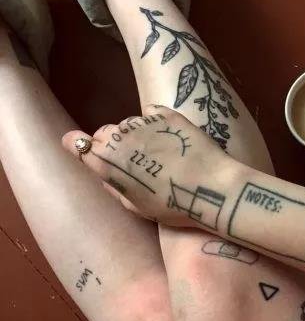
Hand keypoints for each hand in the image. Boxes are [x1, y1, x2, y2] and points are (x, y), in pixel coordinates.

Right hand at [62, 105, 234, 227]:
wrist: (212, 189)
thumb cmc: (172, 206)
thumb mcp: (135, 206)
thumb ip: (114, 185)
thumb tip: (103, 171)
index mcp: (106, 161)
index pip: (77, 143)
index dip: (79, 146)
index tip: (85, 150)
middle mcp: (118, 136)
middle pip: (104, 133)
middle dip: (111, 144)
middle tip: (132, 162)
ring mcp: (142, 122)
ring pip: (129, 124)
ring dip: (136, 135)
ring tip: (158, 154)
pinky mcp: (166, 113)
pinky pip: (151, 114)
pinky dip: (155, 123)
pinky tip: (169, 139)